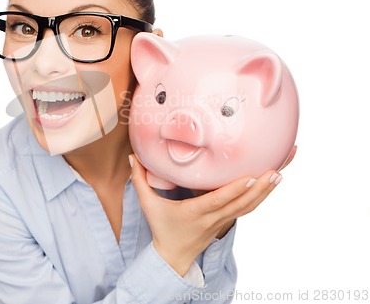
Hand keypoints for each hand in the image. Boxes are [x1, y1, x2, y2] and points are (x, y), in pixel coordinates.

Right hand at [130, 154, 286, 276]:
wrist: (174, 257)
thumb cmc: (162, 229)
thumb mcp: (149, 205)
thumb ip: (140, 180)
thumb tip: (133, 156)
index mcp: (195, 213)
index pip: (217, 201)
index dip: (235, 191)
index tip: (251, 178)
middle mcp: (213, 217)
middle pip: (242, 203)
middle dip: (261, 188)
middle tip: (277, 170)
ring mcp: (223, 221)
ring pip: (249, 207)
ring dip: (266, 191)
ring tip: (280, 173)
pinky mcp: (227, 220)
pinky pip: (247, 208)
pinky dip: (260, 196)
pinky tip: (270, 183)